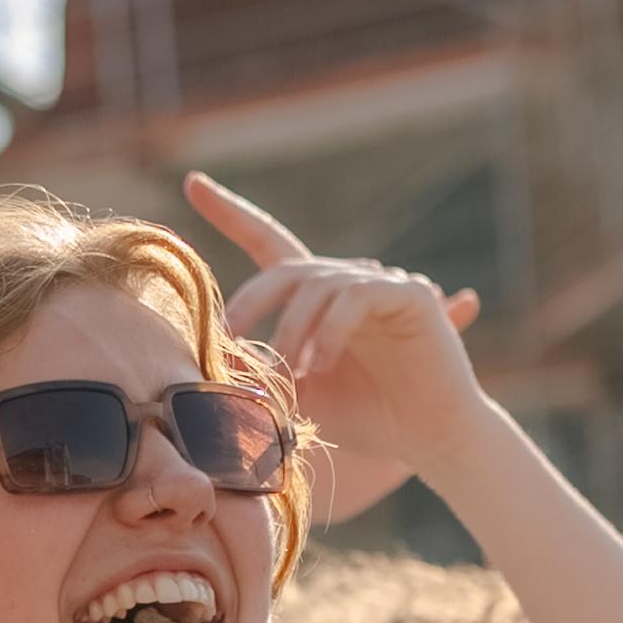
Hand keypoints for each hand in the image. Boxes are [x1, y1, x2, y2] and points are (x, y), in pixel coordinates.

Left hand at [186, 171, 491, 520]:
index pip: (269, 244)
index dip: (232, 215)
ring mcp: (380, 282)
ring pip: (317, 285)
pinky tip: (324, 363)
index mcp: (318, 300)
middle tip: (230, 339)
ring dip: (293, 331)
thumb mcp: (302, 394)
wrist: (430, 439)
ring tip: (293, 374)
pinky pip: (356, 296)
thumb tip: (219, 358)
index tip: (193, 184)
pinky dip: (332, 330)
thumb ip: (265, 373)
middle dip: (250, 301)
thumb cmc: (369, 418)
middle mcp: (347, 282)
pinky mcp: (410, 294)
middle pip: (285, 268)